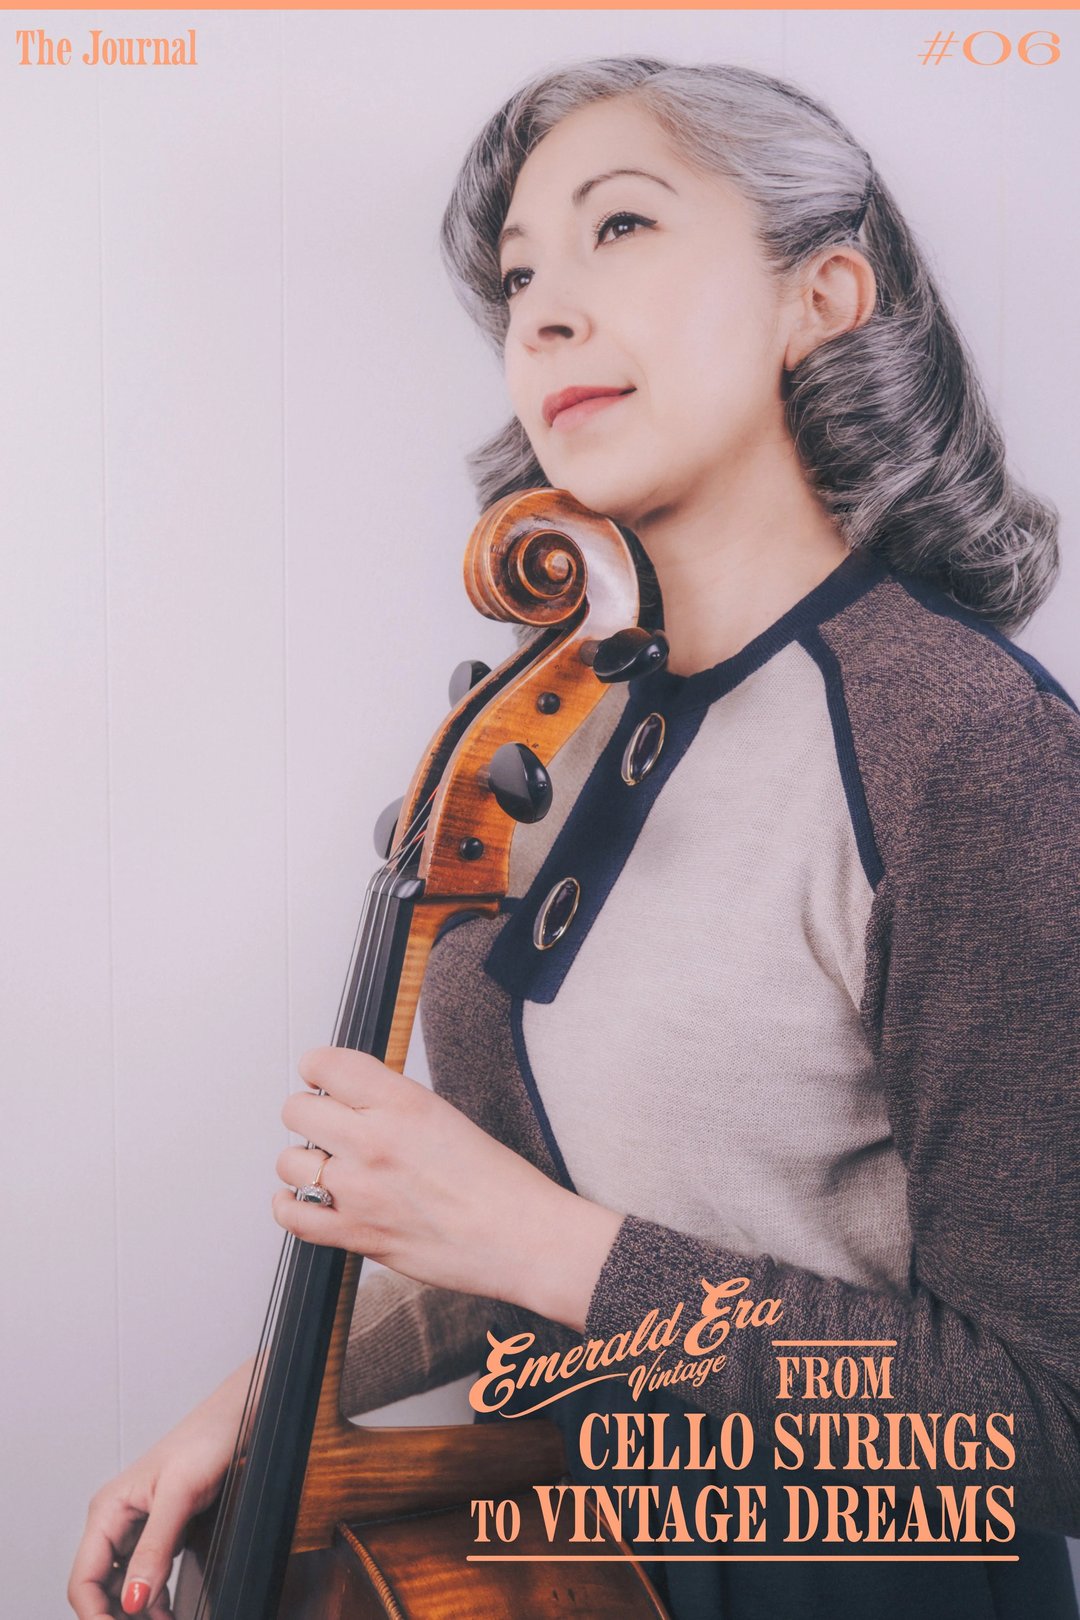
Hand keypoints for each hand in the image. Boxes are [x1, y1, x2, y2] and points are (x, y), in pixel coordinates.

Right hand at [68, 1357, 253, 1618]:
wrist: (239, 1415)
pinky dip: (156, 1599)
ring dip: (138, 1612)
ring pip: (125, 1587)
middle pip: (100, 1588)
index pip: (83, 1579)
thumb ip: (155, 1547)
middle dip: (117, 1615)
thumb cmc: (206, 1437)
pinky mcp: (163, 1531)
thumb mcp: (180, 1493)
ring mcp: (140, 1527)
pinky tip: (169, 1610)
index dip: (94, 1614)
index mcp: (108, 1510)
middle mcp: (117, 1521)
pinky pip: (148, 1576)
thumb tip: (133, 1598)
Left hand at [272, 1047, 621, 1329]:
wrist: (521, 1237)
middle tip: (327, 1125)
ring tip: (327, 1167)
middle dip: (309, 1114)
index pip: (325, 1064)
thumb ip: (391, 1105)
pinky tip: (306, 1198)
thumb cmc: (496, 1182)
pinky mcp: (355, 1234)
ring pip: (289, 1161)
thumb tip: (350, 1101)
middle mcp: (373, 1141)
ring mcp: (359, 1190)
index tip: (320, 1077)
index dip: (316, 1068)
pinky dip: (290, 1205)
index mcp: (401, 1102)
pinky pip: (291, 1214)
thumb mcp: (443, 1116)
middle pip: (296, 1110)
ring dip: (303, 1162)